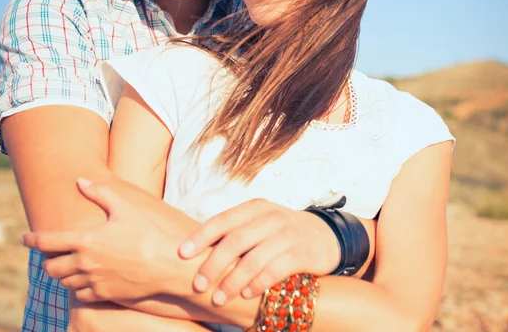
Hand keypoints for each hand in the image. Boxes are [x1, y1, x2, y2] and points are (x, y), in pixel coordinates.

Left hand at [21, 178, 183, 303]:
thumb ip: (100, 193)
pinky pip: (81, 295)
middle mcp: (84, 263)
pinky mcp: (104, 294)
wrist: (166, 264)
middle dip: (49, 260)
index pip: (48, 241)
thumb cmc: (147, 232)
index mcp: (86, 240)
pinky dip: (79, 287)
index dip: (33, 239)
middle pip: (52, 267)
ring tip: (71, 265)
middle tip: (53, 253)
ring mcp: (93, 281)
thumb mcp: (125, 207)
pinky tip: (88, 278)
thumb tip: (81, 181)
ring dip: (64, 274)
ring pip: (65, 282)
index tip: (23, 238)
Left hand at [177, 198, 340, 304]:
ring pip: (253, 258)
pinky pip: (275, 269)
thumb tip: (197, 251)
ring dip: (233, 281)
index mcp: (255, 208)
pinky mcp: (301, 253)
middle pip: (235, 240)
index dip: (201, 236)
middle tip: (198, 285)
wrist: (325, 236)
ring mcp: (287, 234)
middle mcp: (270, 217)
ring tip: (218, 298)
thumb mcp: (260, 223)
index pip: (223, 220)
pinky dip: (258, 283)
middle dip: (213, 264)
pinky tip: (246, 295)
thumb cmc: (281, 232)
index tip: (182, 253)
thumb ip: (236, 232)